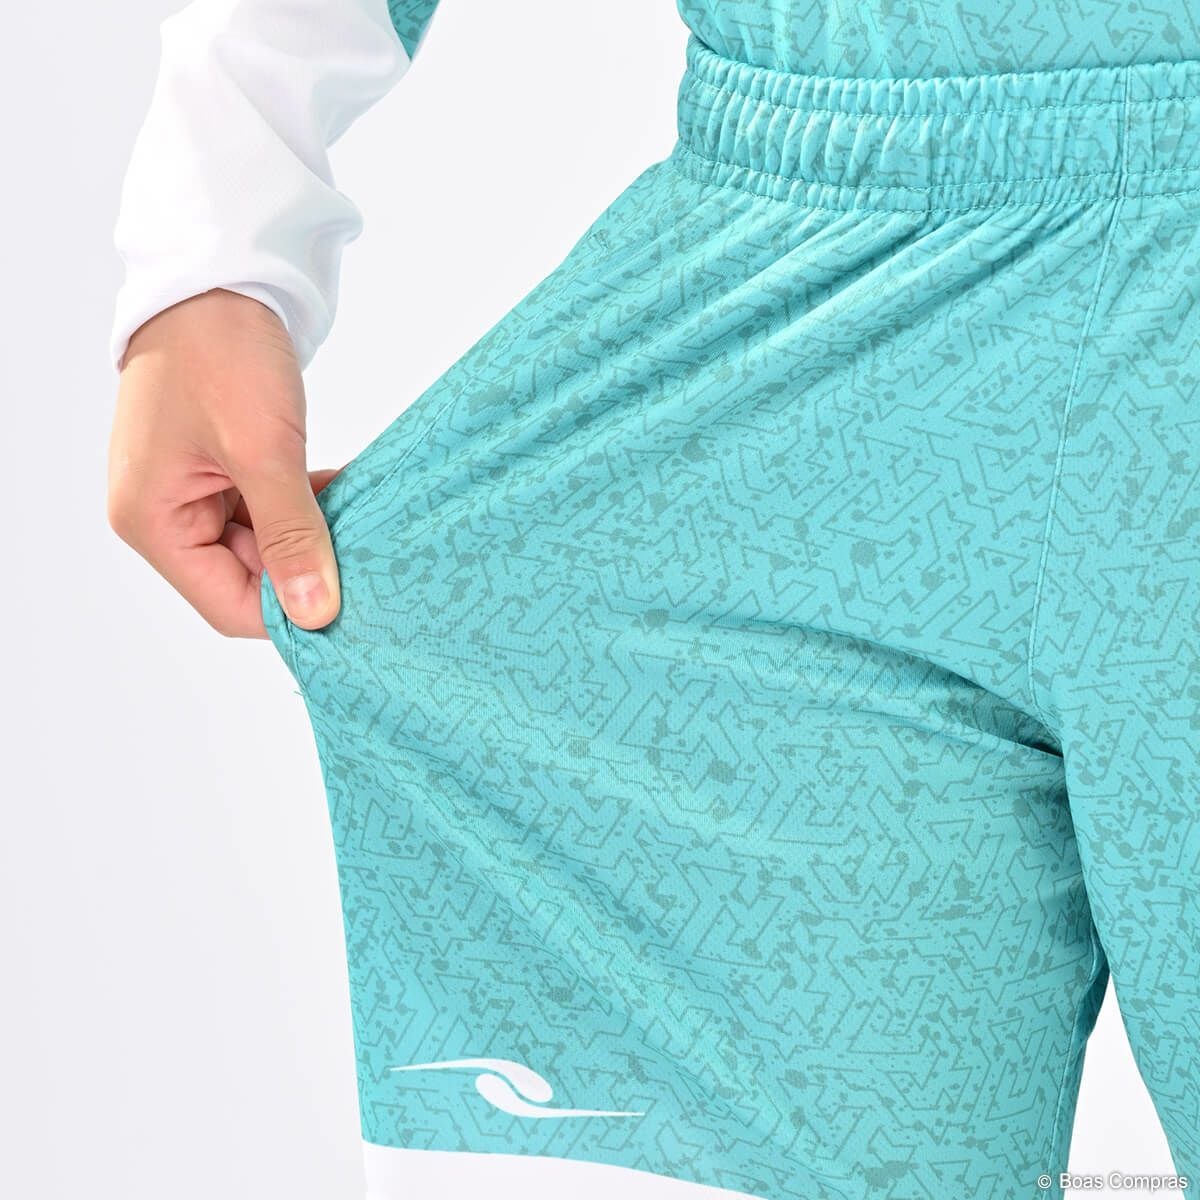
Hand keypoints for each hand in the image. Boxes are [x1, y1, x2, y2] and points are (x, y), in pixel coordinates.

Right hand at [108, 288, 340, 637]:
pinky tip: (341, 493)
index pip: (227, 604)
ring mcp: (191, 491)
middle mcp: (163, 515)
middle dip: (307, 569)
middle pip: (246, 579)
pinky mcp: (219, 469)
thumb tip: (314, 612)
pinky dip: (305, 507)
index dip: (289, 612)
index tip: (352, 605)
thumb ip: (291, 533)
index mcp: (152, 520)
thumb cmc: (222, 352)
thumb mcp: (263, 450)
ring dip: (311, 536)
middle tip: (367, 559)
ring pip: (263, 545)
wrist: (218, 276)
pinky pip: (267, 510)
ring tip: (359, 523)